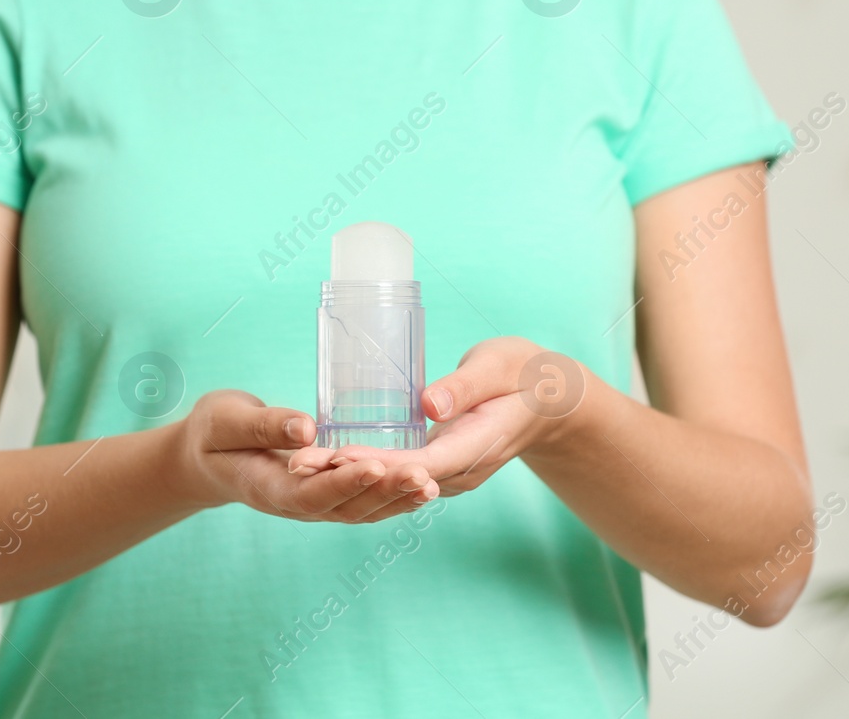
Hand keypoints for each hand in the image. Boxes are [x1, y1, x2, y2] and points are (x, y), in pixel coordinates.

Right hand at [173, 390, 439, 523]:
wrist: (204, 458)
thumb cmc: (212, 434)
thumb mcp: (226, 421)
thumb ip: (263, 426)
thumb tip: (307, 429)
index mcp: (268, 489)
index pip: (313, 494)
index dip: (346, 483)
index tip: (378, 466)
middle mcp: (295, 505)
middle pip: (347, 508)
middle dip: (386, 493)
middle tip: (423, 476)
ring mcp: (313, 505)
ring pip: (361, 511)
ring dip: (397, 500)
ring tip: (432, 484)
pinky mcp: (325, 495)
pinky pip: (363, 503)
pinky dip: (393, 498)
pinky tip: (422, 486)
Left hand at [288, 337, 590, 496]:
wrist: (551, 399)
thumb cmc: (525, 373)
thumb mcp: (499, 367)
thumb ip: (466, 386)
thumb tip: (429, 406)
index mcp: (477, 445)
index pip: (419, 464)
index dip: (376, 464)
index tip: (334, 458)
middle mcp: (462, 469)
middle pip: (398, 479)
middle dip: (346, 473)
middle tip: (297, 463)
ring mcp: (453, 472)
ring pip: (396, 480)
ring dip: (349, 474)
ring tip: (300, 463)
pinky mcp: (443, 465)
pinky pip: (401, 472)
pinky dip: (366, 467)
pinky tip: (331, 459)